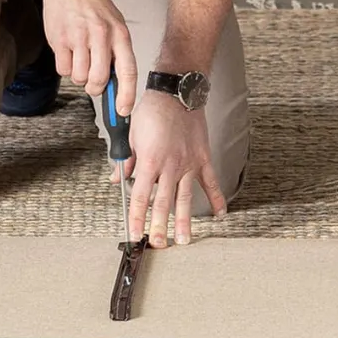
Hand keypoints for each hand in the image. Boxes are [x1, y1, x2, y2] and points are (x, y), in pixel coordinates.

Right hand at [37, 0, 136, 105]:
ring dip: (78, 75)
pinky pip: (63, 70)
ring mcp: (79, 37)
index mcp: (120, 34)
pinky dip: (64, 66)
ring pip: (79, 78)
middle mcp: (101, 36)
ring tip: (79, 56)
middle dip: (95, 87)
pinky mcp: (60, 40)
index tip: (123, 112)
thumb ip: (117, 52)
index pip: (128, 71)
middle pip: (99, 80)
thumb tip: (118, 86)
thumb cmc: (93, 6)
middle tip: (92, 80)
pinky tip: (67, 49)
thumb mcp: (114, 24)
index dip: (127, 95)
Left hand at [126, 88, 224, 247]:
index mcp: (150, 160)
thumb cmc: (153, 110)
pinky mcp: (202, 157)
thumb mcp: (132, 134)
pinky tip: (220, 213)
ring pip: (185, 197)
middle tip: (159, 245)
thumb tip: (117, 177)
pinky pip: (210, 181)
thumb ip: (127, 159)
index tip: (135, 233)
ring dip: (185, 220)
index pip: (140, 196)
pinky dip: (216, 198)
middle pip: (163, 202)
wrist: (176, 92)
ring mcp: (188, 163)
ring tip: (185, 239)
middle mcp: (170, 165)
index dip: (136, 217)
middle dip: (160, 226)